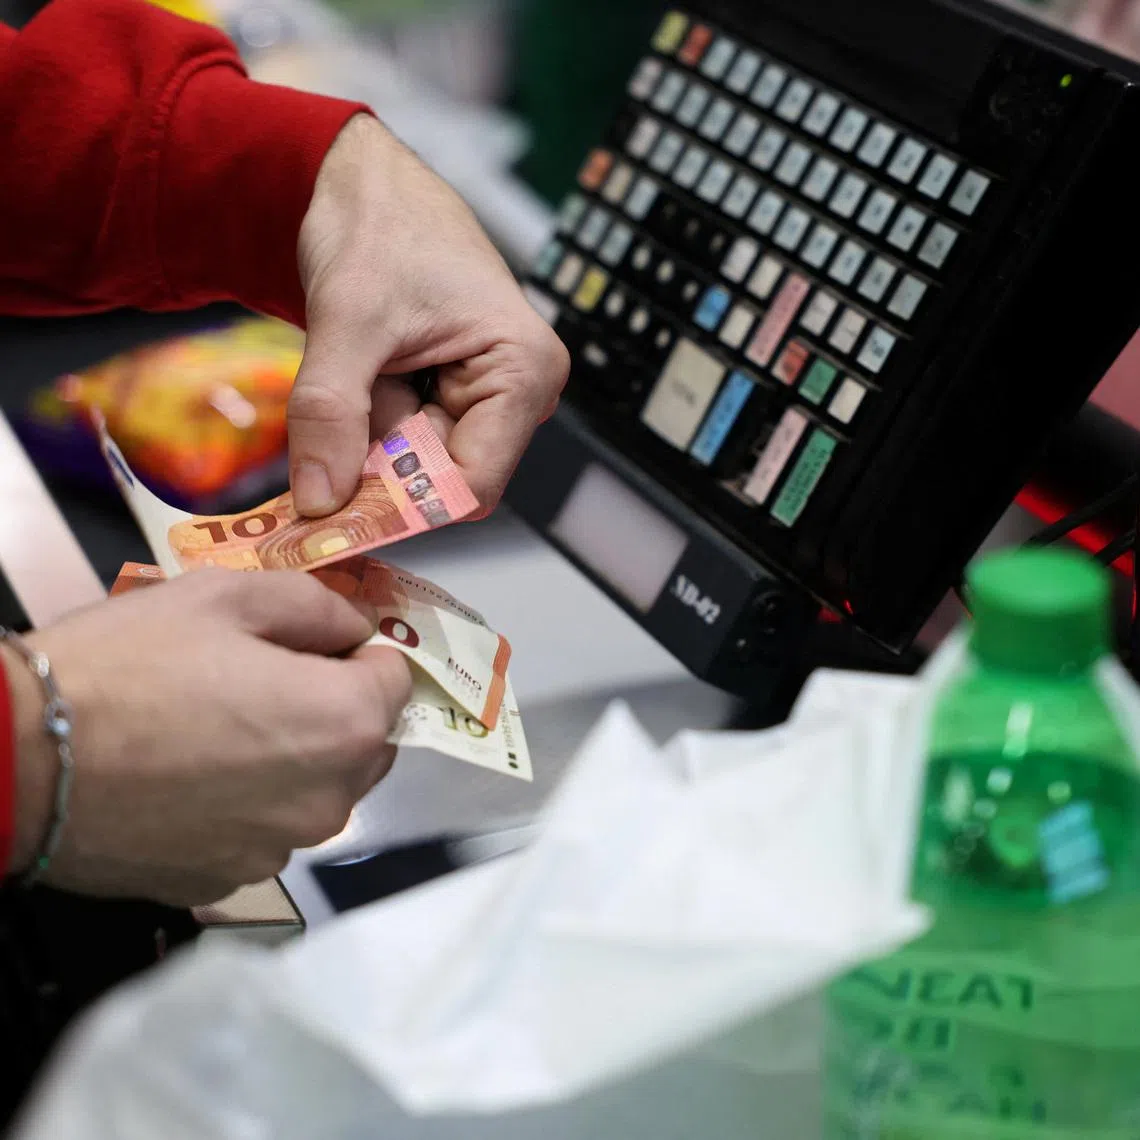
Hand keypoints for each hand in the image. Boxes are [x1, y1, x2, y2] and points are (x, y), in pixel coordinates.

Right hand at [5, 570, 411, 904]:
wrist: (20, 758)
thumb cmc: (128, 666)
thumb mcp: (227, 595)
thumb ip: (318, 607)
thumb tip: (356, 629)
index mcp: (345, 723)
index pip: (396, 680)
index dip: (357, 655)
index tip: (310, 646)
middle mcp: (330, 800)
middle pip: (365, 742)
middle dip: (332, 708)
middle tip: (256, 681)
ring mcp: (279, 851)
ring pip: (315, 790)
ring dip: (290, 760)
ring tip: (213, 729)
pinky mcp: (226, 881)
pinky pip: (263, 830)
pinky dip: (245, 805)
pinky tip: (187, 778)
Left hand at [289, 113, 569, 516]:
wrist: (365, 181)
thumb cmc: (379, 224)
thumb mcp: (347, 320)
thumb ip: (330, 414)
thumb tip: (320, 504)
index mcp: (523, 370)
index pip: (472, 484)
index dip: (404, 505)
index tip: (334, 513)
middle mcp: (518, 393)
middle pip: (442, 479)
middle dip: (377, 469)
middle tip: (320, 441)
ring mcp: (487, 397)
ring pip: (416, 463)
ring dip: (366, 441)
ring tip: (351, 373)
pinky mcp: (454, 396)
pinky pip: (403, 441)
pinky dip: (365, 427)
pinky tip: (356, 380)